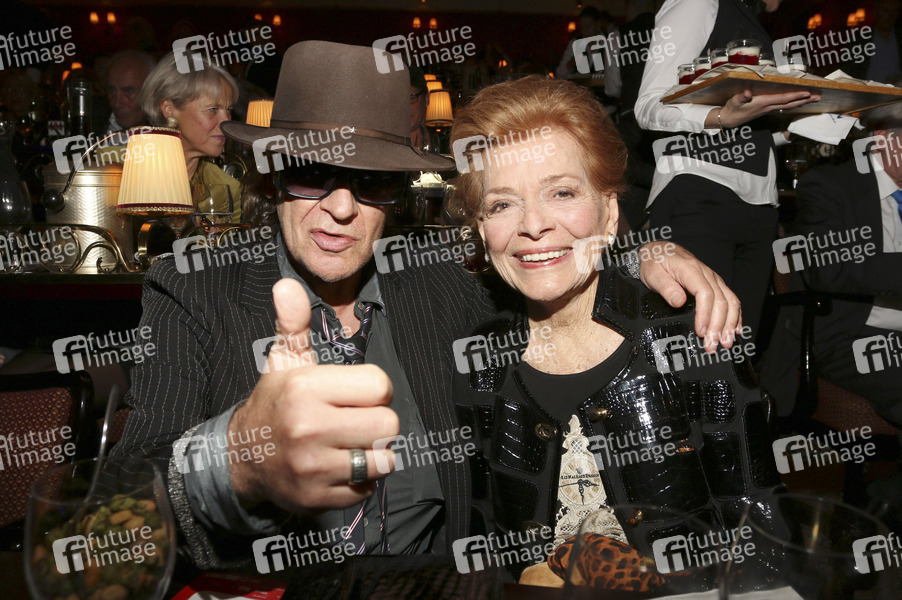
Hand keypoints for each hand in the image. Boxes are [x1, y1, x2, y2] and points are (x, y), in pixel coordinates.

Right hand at [228, 278, 397, 513]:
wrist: (242, 456)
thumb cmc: (275, 403)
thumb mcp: (284, 362)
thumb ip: (294, 324)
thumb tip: (286, 285)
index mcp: (306, 388)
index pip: (380, 386)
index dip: (374, 389)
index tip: (354, 393)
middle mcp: (308, 428)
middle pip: (388, 425)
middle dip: (377, 422)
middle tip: (355, 420)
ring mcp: (313, 467)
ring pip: (383, 460)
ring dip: (373, 453)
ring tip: (349, 443)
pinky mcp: (317, 498)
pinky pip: (368, 489)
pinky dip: (360, 481)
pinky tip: (339, 466)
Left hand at [638, 241, 741, 352]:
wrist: (658, 250)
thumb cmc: (655, 261)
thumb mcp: (653, 273)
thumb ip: (666, 287)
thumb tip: (678, 301)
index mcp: (691, 270)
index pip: (706, 294)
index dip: (705, 315)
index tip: (701, 332)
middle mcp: (707, 273)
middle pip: (721, 301)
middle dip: (718, 326)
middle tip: (712, 345)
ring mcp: (713, 279)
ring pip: (730, 301)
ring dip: (730, 324)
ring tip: (725, 342)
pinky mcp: (715, 284)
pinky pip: (731, 299)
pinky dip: (735, 316)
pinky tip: (735, 329)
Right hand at [713, 89, 820, 128]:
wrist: (727, 120)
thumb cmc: (731, 109)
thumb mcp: (733, 102)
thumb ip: (741, 97)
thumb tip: (747, 92)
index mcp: (762, 103)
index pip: (782, 99)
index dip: (795, 95)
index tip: (807, 92)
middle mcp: (768, 107)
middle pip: (790, 103)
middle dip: (804, 100)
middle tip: (819, 96)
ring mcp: (768, 109)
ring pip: (789, 105)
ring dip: (802, 102)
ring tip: (814, 98)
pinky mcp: (766, 109)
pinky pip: (783, 106)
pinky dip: (793, 103)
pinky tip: (798, 102)